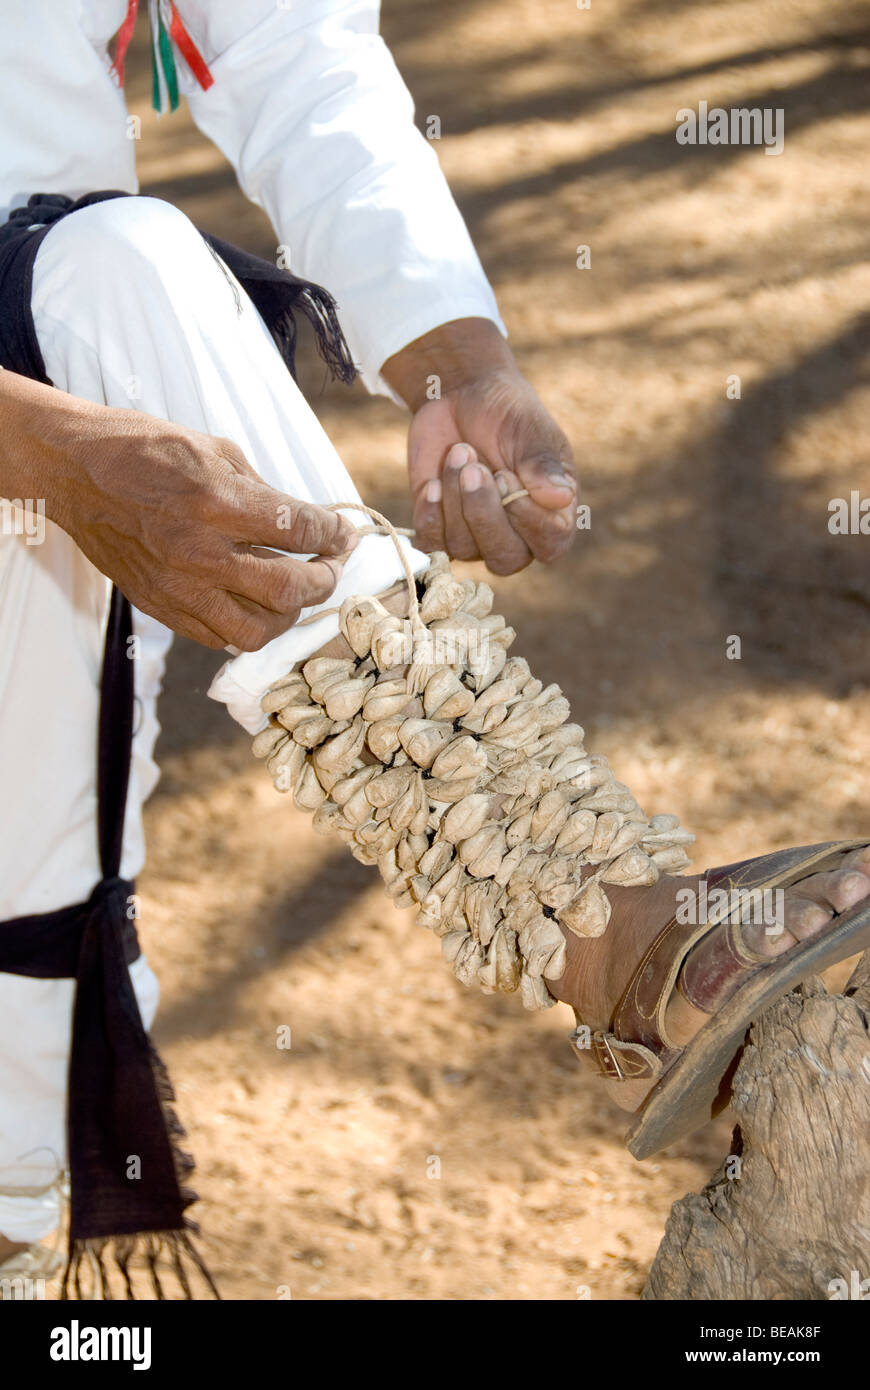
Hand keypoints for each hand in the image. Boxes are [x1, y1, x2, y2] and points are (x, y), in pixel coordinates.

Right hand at [3, 377, 355, 649]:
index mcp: (216, 500)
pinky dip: (245, 625)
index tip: (343, 535)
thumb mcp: (213, 449)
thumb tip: (302, 520)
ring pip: (256, 630)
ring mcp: (177, 585)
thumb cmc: (143, 449)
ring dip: (287, 614)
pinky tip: (252, 604)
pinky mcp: (159, 605)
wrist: (73, 471)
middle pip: (287, 590)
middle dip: (323, 581)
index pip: (299, 529)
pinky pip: (217, 637)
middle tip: (329, 567)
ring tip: (293, 593)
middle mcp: (199, 550)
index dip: (333, 535)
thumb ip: (261, 490)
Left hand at [382, 319, 576, 574]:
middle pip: (505, 558)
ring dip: (454, 498)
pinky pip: (432, 544)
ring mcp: (477, 536)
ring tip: (458, 452)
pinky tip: (432, 483)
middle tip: (474, 467)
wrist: (461, 396)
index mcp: (552, 511)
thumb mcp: (528, 430)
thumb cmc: (506, 413)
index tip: (506, 475)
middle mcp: (518, 534)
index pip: (550, 543)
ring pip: (463, 548)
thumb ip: (543, 464)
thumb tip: (561, 498)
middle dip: (483, 512)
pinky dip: (430, 513)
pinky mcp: (441, 529)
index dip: (526, 519)